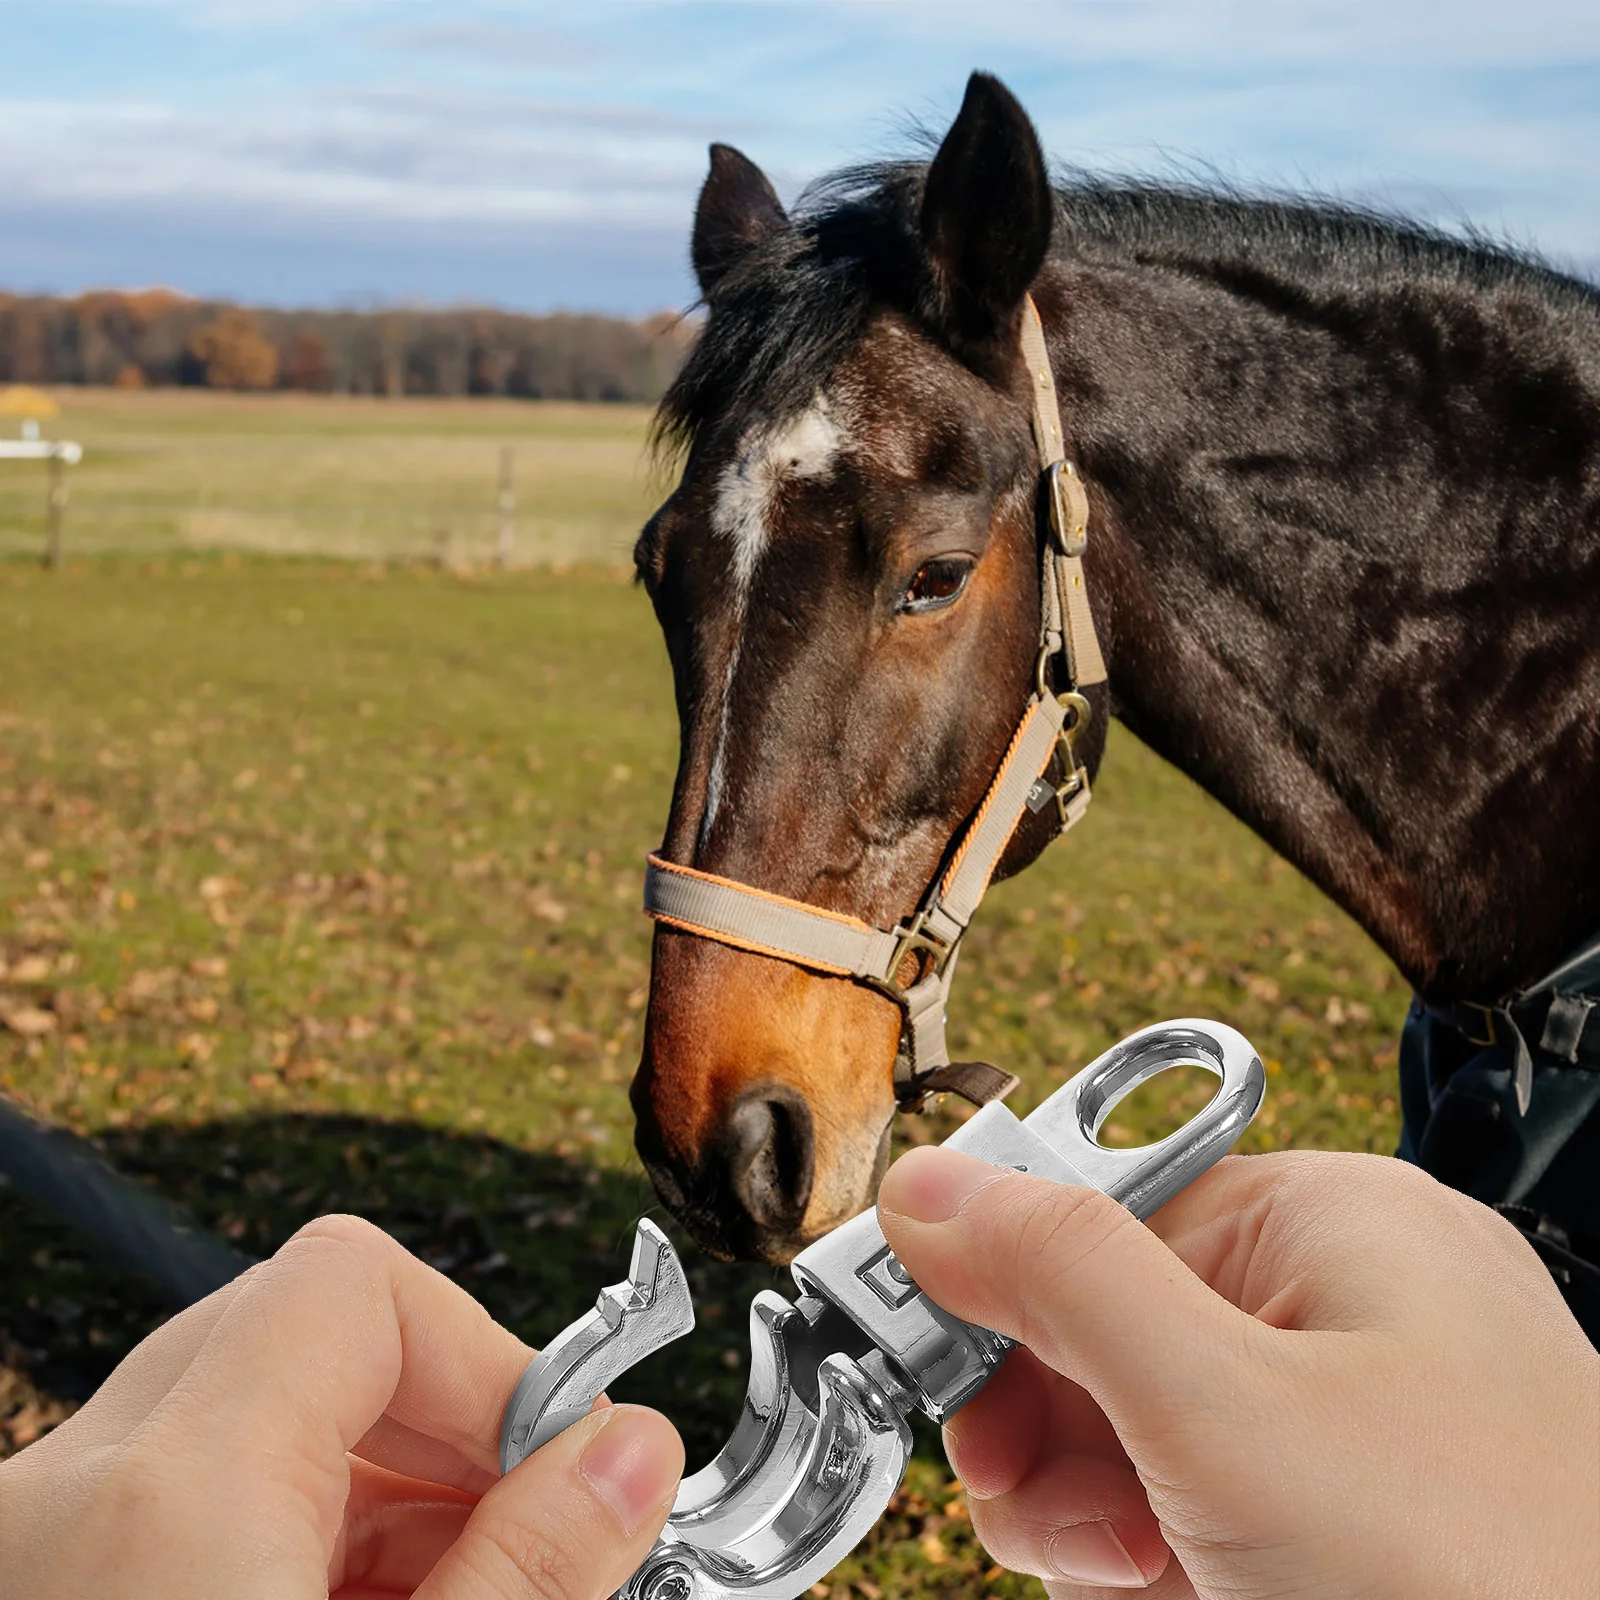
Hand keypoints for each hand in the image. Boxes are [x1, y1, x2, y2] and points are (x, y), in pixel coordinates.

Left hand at [0, 1214, 683, 1598]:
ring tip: (445, 1596)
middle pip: (302, 1336)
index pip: (354, 1282)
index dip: (485, 1353)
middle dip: (440, 1424)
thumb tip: (631, 1453)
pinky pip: (179, 1498)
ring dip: (376, 1488)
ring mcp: (39, 1544)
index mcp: (163, 1499)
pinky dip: (289, 1534)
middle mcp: (69, 1495)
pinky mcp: (40, 1585)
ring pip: (244, 1418)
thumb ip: (529, 1571)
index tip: (559, 1456)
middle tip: (521, 1532)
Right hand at [879, 1147, 1598, 1597]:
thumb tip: (928, 1184)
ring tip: (1160, 1586)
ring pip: (1149, 1439)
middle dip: (1066, 1447)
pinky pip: (1210, 1507)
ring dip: (1113, 1526)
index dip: (1003, 1308)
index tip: (941, 1397)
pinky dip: (1173, 1565)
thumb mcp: (1226, 1419)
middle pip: (1112, 1337)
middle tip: (1083, 1536)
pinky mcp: (1365, 1514)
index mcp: (1332, 1219)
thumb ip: (1061, 1278)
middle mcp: (1351, 1299)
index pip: (1094, 1217)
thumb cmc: (1484, 1585)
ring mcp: (1367, 1416)